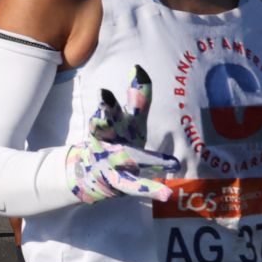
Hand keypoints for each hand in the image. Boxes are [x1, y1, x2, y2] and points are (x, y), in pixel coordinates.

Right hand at [65, 66, 178, 203]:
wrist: (91, 172)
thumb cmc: (117, 140)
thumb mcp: (128, 120)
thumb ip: (137, 98)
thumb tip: (140, 68)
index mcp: (110, 122)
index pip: (114, 104)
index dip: (122, 91)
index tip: (138, 71)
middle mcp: (107, 138)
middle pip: (104, 124)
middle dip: (104, 113)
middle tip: (104, 100)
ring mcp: (112, 160)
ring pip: (125, 157)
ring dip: (147, 158)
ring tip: (170, 163)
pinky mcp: (119, 181)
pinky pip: (134, 186)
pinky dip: (150, 189)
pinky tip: (167, 193)